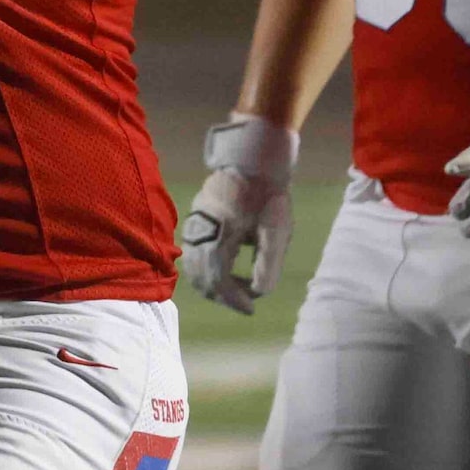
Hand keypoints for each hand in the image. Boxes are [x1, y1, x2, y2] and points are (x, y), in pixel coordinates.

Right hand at [177, 116, 297, 313]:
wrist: (253, 159)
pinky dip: (204, 268)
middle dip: (222, 295)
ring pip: (192, 265)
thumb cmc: (269, 195)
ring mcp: (194, 221)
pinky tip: (225, 267)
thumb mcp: (277, 231)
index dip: (233, 299)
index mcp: (222, 233)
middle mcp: (201, 229)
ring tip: (237, 287)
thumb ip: (267, 264)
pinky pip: (192, 252)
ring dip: (212, 282)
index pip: (218, 278)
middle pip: (201, 276)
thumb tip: (258, 293)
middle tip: (245, 301)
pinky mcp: (195, 216)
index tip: (250, 309)